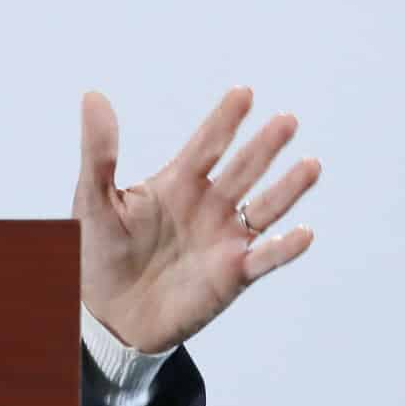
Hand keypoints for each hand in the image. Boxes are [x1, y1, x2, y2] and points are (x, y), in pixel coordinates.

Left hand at [75, 86, 317, 353]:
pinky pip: (265, 258)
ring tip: (311, 164)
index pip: (206, 145)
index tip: (244, 92)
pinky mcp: (231, 274)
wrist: (105, 312)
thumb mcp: (94, 198)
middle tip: (286, 120)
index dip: (224, 120)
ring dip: (287, 188)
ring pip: (264, 208)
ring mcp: (223, 239)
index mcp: (175, 184)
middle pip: (242, 170)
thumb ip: (99, 151)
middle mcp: (206, 207)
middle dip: (264, 146)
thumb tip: (93, 96)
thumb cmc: (97, 252)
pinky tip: (301, 233)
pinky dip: (285, 248)